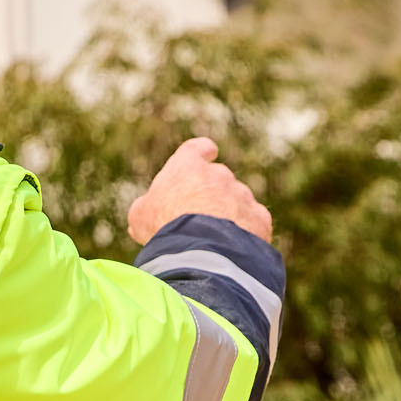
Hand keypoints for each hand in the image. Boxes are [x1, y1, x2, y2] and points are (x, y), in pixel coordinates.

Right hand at [125, 136, 272, 245]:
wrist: (199, 251)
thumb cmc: (163, 228)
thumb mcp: (141, 217)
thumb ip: (145, 209)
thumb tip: (142, 213)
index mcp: (189, 167)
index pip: (198, 148)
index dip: (203, 152)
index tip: (208, 153)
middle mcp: (219, 175)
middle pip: (219, 181)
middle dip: (212, 198)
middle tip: (199, 224)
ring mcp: (242, 196)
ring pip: (238, 203)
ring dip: (230, 218)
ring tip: (215, 244)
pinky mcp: (260, 219)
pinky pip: (254, 223)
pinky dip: (247, 234)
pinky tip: (235, 251)